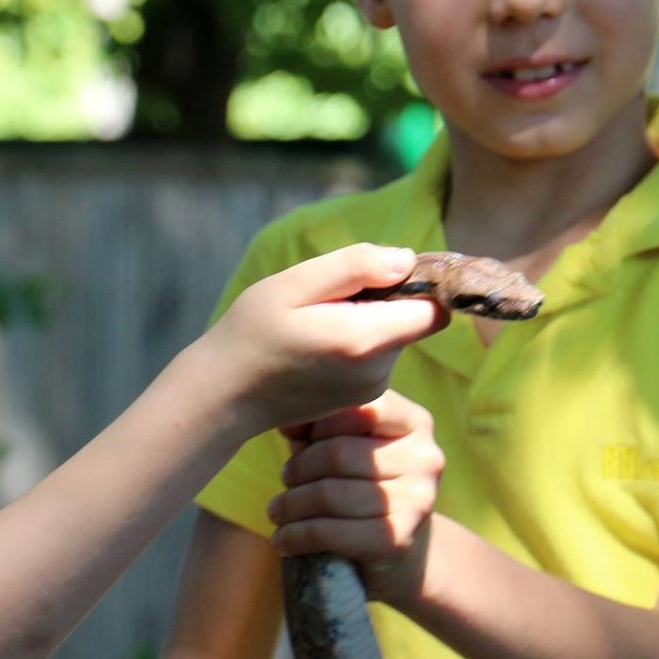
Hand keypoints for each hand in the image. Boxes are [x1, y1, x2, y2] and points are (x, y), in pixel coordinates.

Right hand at [191, 244, 446, 433]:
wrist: (224, 395)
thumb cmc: (252, 332)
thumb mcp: (294, 284)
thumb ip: (355, 267)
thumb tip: (406, 260)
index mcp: (365, 340)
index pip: (433, 309)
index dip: (419, 284)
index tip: (382, 273)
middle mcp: (378, 371)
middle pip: (413, 321)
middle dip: (385, 300)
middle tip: (329, 298)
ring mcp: (372, 390)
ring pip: (395, 337)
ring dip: (369, 320)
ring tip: (317, 322)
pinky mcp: (362, 398)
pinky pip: (379, 357)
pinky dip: (359, 342)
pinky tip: (318, 343)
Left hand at [267, 390, 443, 609]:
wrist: (400, 558)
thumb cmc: (362, 489)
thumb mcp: (344, 449)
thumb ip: (318, 427)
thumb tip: (286, 421)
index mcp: (415, 423)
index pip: (357, 407)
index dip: (317, 423)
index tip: (296, 440)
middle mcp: (425, 458)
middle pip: (337, 453)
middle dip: (298, 468)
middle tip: (285, 480)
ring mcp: (417, 500)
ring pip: (329, 494)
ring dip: (290, 505)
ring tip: (278, 511)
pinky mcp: (398, 540)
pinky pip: (330, 532)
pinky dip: (297, 535)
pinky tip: (283, 539)